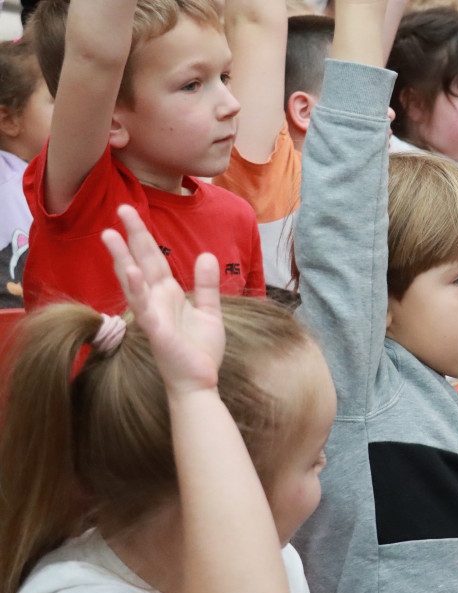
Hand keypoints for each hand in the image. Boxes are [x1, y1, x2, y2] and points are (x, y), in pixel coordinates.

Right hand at [101, 205, 224, 394]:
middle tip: (120, 208)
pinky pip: (145, 308)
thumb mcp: (209, 312)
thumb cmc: (199, 350)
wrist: (199, 382)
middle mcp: (156, 301)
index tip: (130, 211)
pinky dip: (137, 290)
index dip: (143, 235)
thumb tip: (207, 255)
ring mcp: (153, 315)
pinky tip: (131, 271)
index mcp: (168, 294)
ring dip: (123, 259)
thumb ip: (206, 285)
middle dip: (132, 236)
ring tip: (110, 234)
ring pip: (134, 282)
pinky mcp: (157, 331)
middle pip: (141, 262)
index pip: (153, 259)